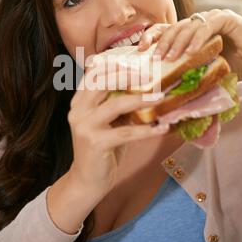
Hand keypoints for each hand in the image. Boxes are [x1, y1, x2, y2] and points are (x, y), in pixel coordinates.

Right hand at [67, 66, 166, 196]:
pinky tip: (162, 128)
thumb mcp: (108, 122)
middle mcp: (78, 110)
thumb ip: (118, 105)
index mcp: (79, 102)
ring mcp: (85, 126)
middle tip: (151, 75)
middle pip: (103, 82)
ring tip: (161, 97)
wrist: (87, 180)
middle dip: (128, 75)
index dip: (114, 64)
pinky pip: (127, 132)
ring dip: (142, 99)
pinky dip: (147, 130)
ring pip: (116, 104)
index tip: (136, 61)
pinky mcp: (96, 143)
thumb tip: (147, 89)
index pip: (94, 74)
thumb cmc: (101, 149)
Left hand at [138, 9, 241, 77]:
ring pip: (188, 26)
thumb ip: (187, 71)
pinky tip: (191, 52)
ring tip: (170, 58)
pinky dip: (198, 39)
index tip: (140, 50)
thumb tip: (163, 89)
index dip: (152, 37)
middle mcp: (199, 23)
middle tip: (155, 58)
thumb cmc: (234, 68)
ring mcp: (212, 18)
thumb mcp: (204, 70)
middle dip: (162, 42)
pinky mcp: (226, 18)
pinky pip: (207, 26)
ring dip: (177, 42)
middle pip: (173, 27)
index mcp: (190, 33)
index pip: (166, 30)